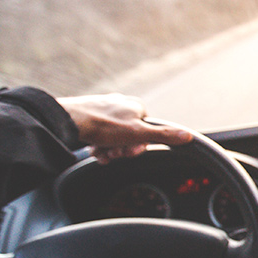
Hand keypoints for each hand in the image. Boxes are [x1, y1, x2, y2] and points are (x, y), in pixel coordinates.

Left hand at [56, 94, 192, 163]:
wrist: (69, 122)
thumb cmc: (103, 125)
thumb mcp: (138, 133)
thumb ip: (163, 135)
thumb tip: (187, 136)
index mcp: (135, 106)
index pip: (147, 131)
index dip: (139, 145)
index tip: (130, 149)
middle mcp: (121, 105)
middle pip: (130, 136)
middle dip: (122, 149)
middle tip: (113, 152)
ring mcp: (104, 110)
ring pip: (114, 139)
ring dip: (110, 150)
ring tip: (101, 151)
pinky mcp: (90, 117)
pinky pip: (101, 137)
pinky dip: (99, 146)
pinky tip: (94, 148)